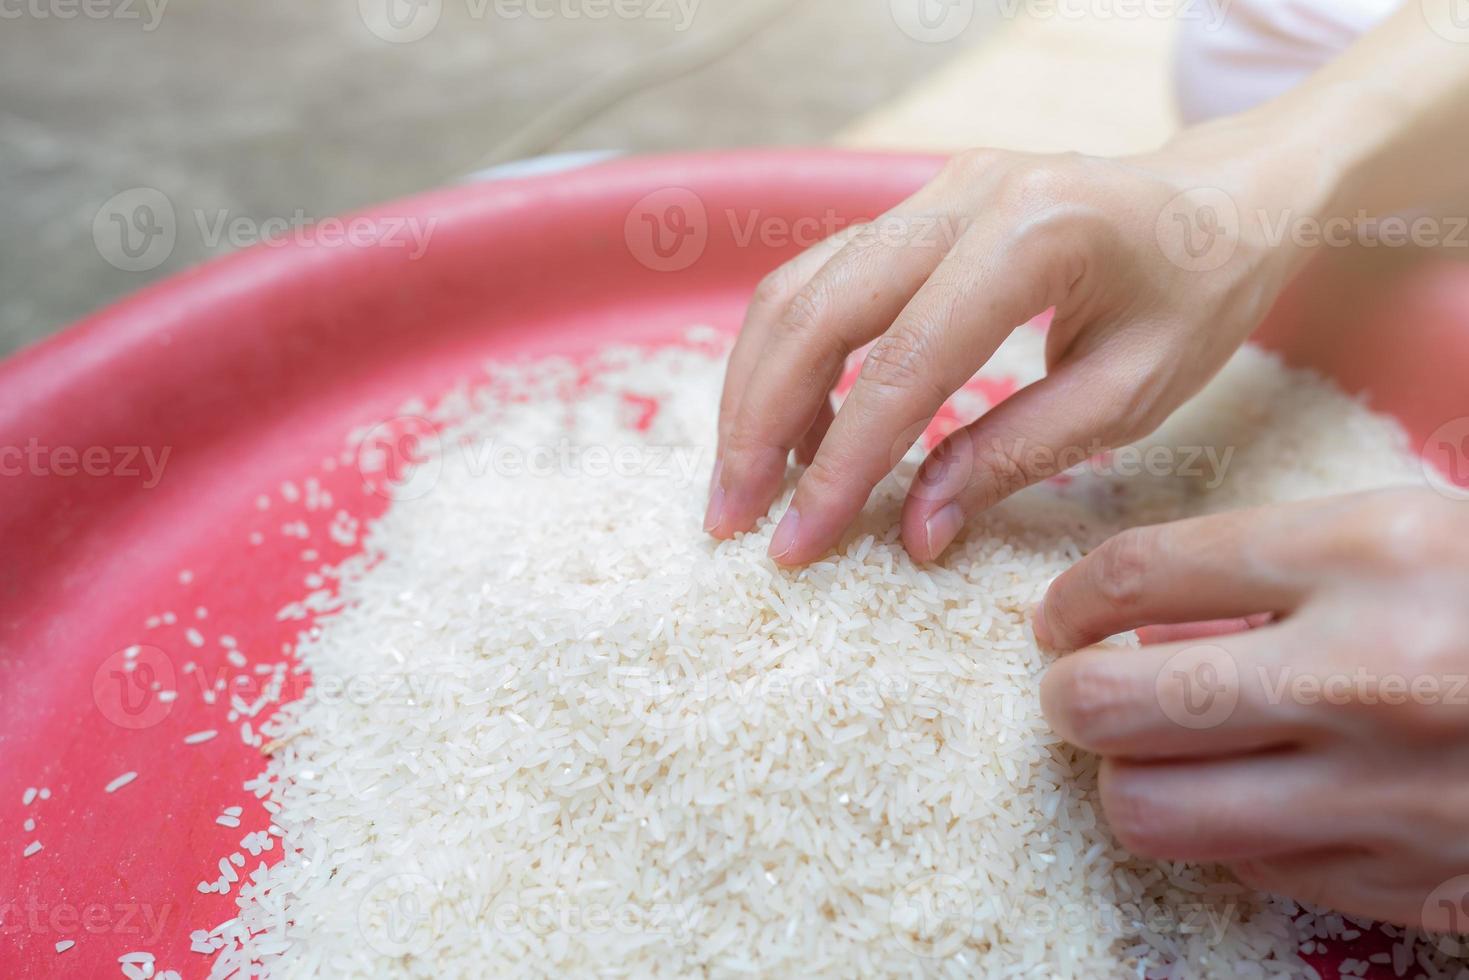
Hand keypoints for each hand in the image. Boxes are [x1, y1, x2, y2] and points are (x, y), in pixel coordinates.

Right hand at [706, 137, 1314, 564]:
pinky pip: (824, 277)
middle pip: (817, 311)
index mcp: (1035, 234)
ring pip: (800, 286)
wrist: (1224, 198)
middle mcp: (965, 193)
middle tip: (731, 517)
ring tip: (749, 482)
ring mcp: (931, 189)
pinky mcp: (915, 206)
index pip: (903, 364)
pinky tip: (794, 427)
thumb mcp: (1130, 393)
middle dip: (758, 424)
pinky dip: (791, 356)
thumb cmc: (1197, 296)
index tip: (795, 544)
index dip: (839, 465)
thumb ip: (1014, 454)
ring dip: (757, 389)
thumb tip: (914, 532)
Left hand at [1036, 487, 1468, 931]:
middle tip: (1085, 689)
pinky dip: (1227, 834)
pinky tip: (1259, 797)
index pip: (1140, 575)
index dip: (1071, 602)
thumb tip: (1139, 616)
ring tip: (1156, 752)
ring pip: (1149, 810)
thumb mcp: (1415, 535)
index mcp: (1370, 551)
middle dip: (1071, 697)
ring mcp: (1384, 790)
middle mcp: (1363, 673)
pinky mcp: (1410, 879)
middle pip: (1109, 704)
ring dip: (1130, 779)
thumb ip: (1280, 568)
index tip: (1061, 620)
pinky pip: (1244, 867)